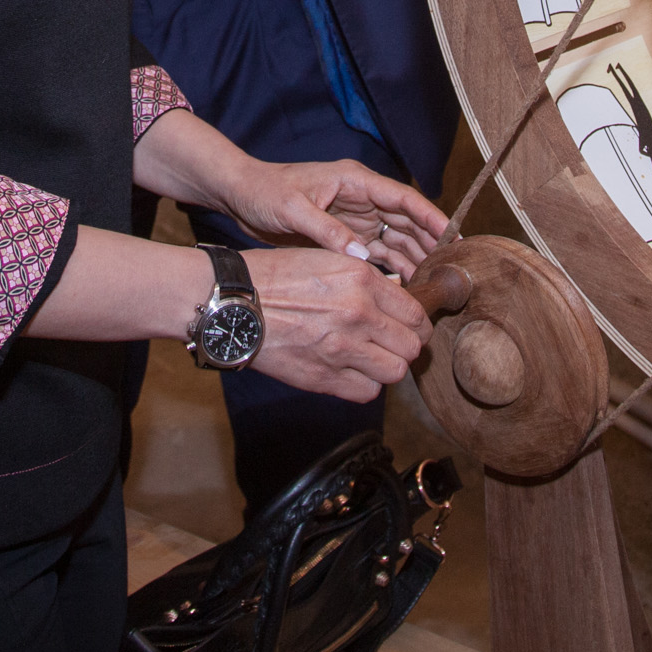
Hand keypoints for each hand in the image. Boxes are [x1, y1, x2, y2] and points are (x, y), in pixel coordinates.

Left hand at [218, 158, 448, 279]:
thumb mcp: (294, 209)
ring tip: (431, 284)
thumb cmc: (264, 192)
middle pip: (406, 222)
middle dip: (429, 243)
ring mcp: (355, 218)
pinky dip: (392, 268)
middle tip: (449, 271)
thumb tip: (363, 257)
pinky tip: (405, 287)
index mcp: (355, 181)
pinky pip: (376, 253)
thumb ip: (328, 232)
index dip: (431, 217)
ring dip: (413, 259)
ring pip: (395, 239)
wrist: (239, 196)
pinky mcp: (344, 236)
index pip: (404, 199)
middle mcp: (361, 198)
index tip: (453, 237)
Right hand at [239, 246, 430, 401]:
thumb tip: (394, 297)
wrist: (234, 304)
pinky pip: (367, 391)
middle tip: (393, 344)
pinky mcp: (324, 377)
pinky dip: (365, 385)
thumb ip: (364, 280)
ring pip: (396, 372)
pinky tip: (352, 371)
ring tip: (373, 359)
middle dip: (407, 346)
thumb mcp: (326, 260)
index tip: (409, 327)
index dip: (417, 323)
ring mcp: (342, 349)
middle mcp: (359, 314)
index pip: (416, 312)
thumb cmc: (274, 277)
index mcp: (361, 280)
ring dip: (388, 367)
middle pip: (412, 345)